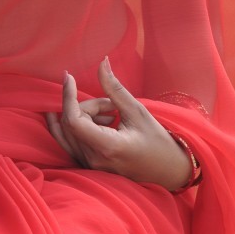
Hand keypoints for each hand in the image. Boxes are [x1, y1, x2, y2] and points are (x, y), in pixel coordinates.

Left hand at [46, 58, 193, 191]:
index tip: (69, 77)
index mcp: (107, 147)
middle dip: (88, 106)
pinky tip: (95, 119)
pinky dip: (77, 125)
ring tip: (111, 116)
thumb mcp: (137, 111)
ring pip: (68, 130)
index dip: (67, 96)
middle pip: (72, 122)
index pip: (73, 121)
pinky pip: (68, 141)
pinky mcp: (87, 166)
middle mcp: (93, 159)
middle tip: (113, 106)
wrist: (167, 171)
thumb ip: (114, 88)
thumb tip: (102, 62)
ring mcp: (88, 165)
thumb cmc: (156, 141)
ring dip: (85, 116)